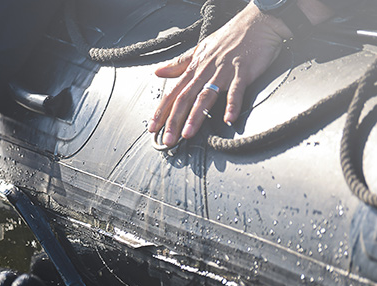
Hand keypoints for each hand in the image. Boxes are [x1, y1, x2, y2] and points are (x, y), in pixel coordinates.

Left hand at [147, 3, 292, 146]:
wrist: (257, 21)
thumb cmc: (229, 37)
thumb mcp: (200, 49)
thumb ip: (179, 64)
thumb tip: (159, 72)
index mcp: (195, 68)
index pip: (173, 93)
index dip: (161, 111)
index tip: (153, 128)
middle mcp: (206, 71)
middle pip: (185, 99)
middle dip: (174, 120)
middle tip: (167, 140)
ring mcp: (224, 72)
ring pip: (205, 96)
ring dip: (196, 116)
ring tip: (188, 133)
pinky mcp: (243, 71)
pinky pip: (237, 90)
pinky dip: (232, 104)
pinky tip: (228, 118)